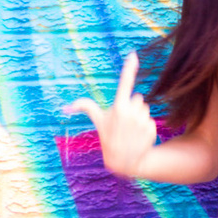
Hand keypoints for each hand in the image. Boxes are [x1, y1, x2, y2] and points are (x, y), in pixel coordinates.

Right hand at [61, 51, 157, 178]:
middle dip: (131, 107)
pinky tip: (138, 137)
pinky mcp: (152, 128)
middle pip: (137, 98)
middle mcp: (131, 112)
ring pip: (144, 108)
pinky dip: (146, 128)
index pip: (124, 82)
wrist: (125, 163)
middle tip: (123, 122)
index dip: (129, 68)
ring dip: (139, 117)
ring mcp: (143, 120)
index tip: (133, 54)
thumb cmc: (109, 138)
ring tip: (130, 131)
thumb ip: (85, 107)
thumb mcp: (98, 122)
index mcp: (118, 107)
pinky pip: (151, 121)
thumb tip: (64, 108)